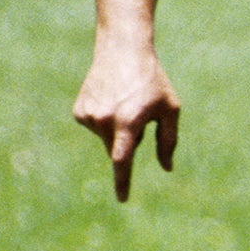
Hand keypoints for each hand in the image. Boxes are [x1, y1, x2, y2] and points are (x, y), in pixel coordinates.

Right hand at [73, 44, 179, 201]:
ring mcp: (89, 116)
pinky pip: (96, 128)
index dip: (123, 181)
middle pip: (118, 151)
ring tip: (124, 102)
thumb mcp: (170, 110)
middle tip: (137, 115)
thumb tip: (167, 168)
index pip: (123, 160)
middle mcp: (105, 121)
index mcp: (128, 122)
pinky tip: (111, 99)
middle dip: (129, 142)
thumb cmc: (153, 82)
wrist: (122, 51)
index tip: (123, 198)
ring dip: (117, 130)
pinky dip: (105, 121)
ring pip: (106, 140)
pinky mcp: (79, 111)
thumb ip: (168, 141)